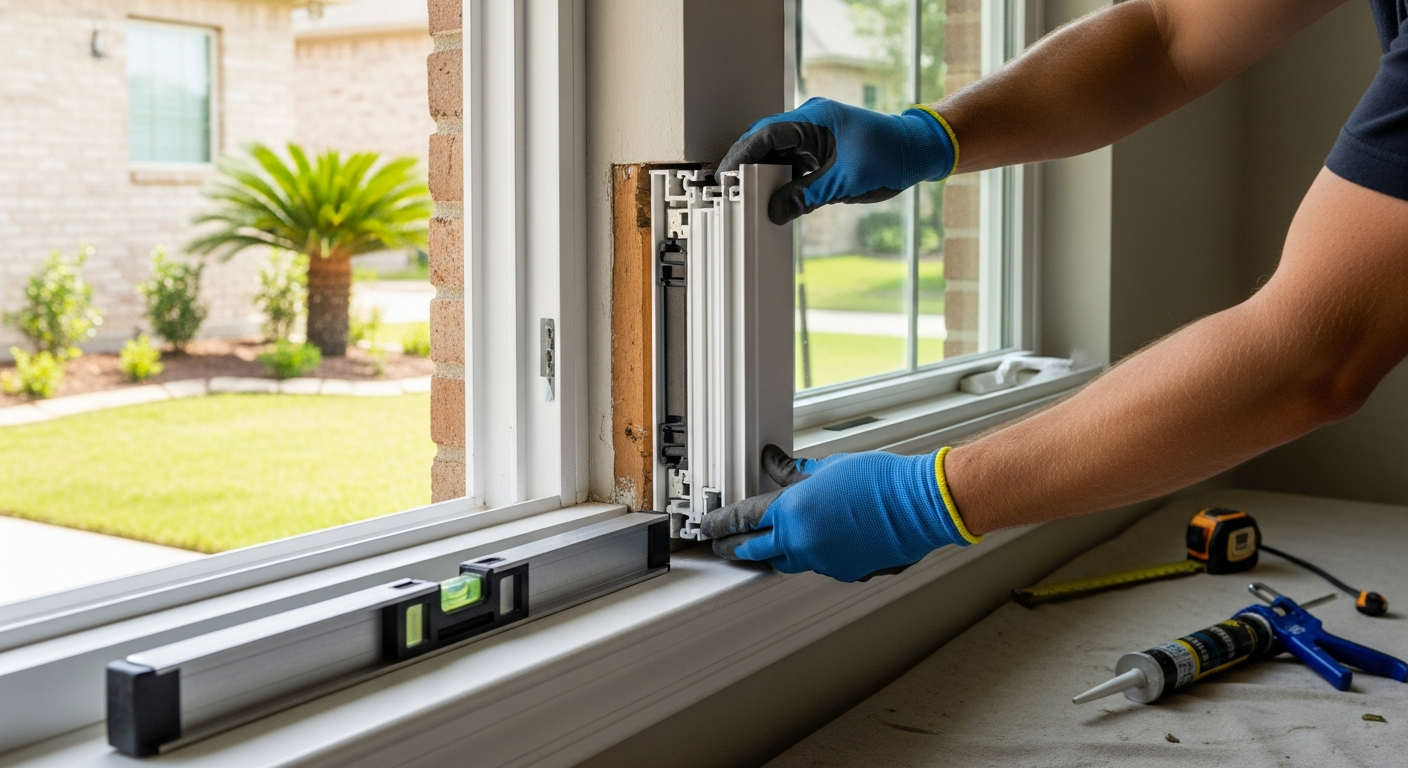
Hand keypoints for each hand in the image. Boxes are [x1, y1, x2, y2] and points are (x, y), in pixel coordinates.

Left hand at [699, 445, 981, 582]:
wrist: (920, 506)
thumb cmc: (881, 482)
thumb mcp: (829, 468)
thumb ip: (794, 472)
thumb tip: (773, 462)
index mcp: (793, 511)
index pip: (742, 520)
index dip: (720, 524)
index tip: (706, 528)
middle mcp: (802, 541)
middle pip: (753, 551)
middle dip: (734, 548)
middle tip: (721, 545)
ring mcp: (823, 561)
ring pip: (785, 562)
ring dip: (771, 555)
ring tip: (762, 548)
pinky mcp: (845, 573)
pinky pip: (817, 566)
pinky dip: (810, 556)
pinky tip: (816, 544)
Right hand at [716, 97, 957, 224]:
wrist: (918, 152)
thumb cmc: (890, 157)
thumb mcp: (843, 183)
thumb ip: (805, 197)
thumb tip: (775, 212)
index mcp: (815, 119)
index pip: (766, 134)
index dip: (742, 155)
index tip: (726, 176)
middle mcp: (812, 121)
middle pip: (766, 141)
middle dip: (747, 165)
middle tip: (730, 191)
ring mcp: (816, 134)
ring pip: (778, 153)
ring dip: (764, 174)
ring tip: (749, 198)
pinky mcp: (821, 148)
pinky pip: (793, 161)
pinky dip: (782, 178)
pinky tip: (774, 196)